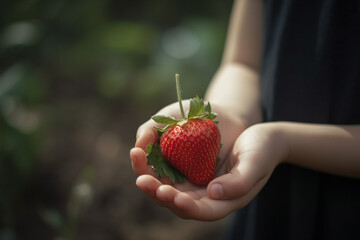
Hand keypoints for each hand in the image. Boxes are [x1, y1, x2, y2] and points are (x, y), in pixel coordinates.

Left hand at [131, 103, 283, 219]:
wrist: (262, 136)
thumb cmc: (262, 149)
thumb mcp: (254, 163)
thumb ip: (238, 182)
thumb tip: (213, 193)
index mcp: (224, 201)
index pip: (201, 210)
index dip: (183, 205)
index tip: (167, 194)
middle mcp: (207, 196)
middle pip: (178, 201)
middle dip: (158, 192)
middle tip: (142, 180)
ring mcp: (197, 182)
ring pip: (169, 186)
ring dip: (152, 178)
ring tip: (137, 161)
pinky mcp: (191, 167)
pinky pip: (170, 170)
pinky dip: (156, 163)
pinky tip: (144, 152)